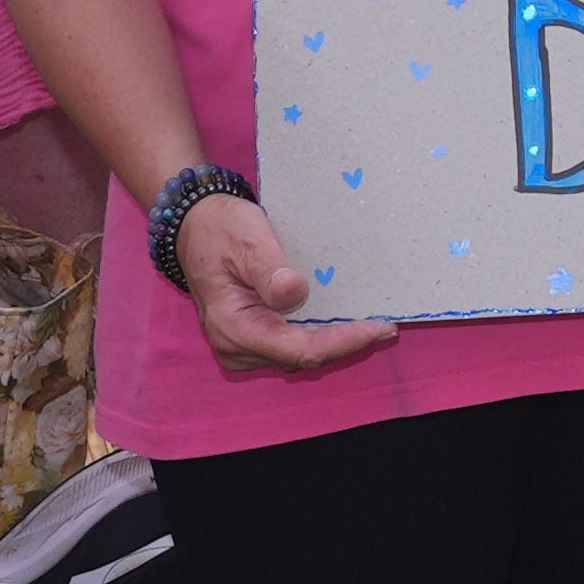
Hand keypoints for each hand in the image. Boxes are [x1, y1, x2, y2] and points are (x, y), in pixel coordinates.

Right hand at [174, 189, 392, 378]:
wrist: (196, 226)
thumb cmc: (222, 230)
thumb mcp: (247, 241)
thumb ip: (270, 271)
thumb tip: (295, 295)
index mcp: (233, 327)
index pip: (299, 349)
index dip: (342, 342)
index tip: (379, 328)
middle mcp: (237, 346)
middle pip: (302, 357)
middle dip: (345, 345)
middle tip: (387, 326)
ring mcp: (243, 346)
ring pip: (300, 355)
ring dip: (336, 342)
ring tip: (375, 325)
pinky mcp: (253, 337)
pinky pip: (293, 344)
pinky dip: (321, 335)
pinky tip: (346, 321)